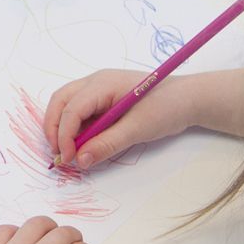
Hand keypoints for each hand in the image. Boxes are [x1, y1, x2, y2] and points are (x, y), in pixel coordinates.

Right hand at [43, 69, 195, 167]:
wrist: (189, 99)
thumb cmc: (167, 107)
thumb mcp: (137, 129)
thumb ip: (106, 144)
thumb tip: (80, 161)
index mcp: (102, 83)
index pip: (71, 108)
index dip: (64, 135)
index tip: (69, 158)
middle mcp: (95, 82)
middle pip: (60, 101)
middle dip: (54, 128)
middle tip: (59, 154)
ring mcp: (98, 89)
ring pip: (67, 105)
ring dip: (62, 128)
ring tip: (68, 151)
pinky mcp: (104, 99)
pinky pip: (80, 112)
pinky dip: (75, 128)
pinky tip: (82, 144)